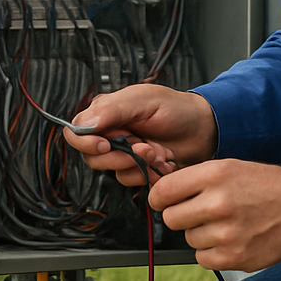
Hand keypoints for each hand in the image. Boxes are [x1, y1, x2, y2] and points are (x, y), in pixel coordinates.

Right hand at [64, 84, 216, 187]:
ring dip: (138, 165)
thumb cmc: (176, 108)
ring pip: (113, 171)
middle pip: (92, 156)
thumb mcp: (143, 100)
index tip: (105, 144)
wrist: (204, 129)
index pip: (76, 132)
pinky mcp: (138, 169)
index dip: (86, 142)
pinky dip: (149, 174)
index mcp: (106, 112)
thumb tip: (83, 124)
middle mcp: (112, 134)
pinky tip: (163, 162)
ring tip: (158, 152)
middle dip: (119, 156)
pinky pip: (132, 180)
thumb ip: (111, 110)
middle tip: (142, 147)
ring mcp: (125, 153)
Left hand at [149, 160, 280, 271]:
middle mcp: (217, 203)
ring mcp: (226, 233)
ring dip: (200, 234)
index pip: (164, 192)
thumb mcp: (231, 167)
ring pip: (188, 239)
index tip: (163, 202)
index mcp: (214, 175)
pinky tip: (230, 239)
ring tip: (225, 224)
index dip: (159, 198)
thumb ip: (197, 179)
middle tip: (199, 213)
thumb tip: (163, 193)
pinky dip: (212, 252)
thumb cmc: (269, 185)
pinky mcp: (235, 257)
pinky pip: (203, 258)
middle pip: (171, 218)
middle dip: (181, 216)